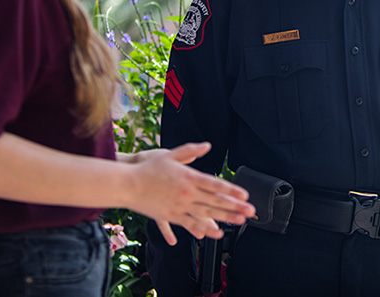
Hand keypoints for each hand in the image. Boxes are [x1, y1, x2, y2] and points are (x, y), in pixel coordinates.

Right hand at [125, 142, 255, 244]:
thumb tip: (207, 145)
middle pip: (215, 201)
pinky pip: (191, 224)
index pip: (215, 184)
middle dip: (235, 206)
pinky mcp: (172, 216)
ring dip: (225, 218)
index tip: (244, 195)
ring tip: (239, 221)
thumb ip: (190, 151)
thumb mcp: (170, 155)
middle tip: (250, 211)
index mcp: (189, 177)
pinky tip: (216, 233)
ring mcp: (180, 206)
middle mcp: (187, 193)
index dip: (231, 190)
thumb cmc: (149, 169)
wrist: (129, 185)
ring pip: (207, 214)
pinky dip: (205, 229)